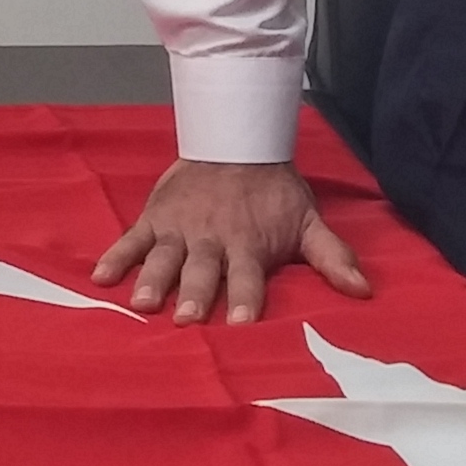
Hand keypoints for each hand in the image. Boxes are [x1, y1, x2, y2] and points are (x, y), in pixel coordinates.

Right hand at [94, 156, 371, 325]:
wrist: (235, 140)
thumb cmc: (273, 192)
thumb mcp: (307, 221)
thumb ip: (332, 257)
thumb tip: (365, 290)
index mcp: (248, 244)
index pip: (248, 276)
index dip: (247, 298)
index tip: (243, 324)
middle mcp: (212, 239)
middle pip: (202, 272)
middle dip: (196, 295)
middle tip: (188, 319)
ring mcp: (179, 228)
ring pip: (164, 258)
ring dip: (154, 280)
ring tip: (142, 303)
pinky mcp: (155, 217)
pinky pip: (132, 239)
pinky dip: (116, 256)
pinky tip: (101, 277)